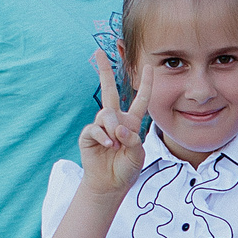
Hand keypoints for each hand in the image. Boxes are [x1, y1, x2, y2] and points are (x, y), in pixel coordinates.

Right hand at [78, 52, 151, 195]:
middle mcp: (115, 120)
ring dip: (112, 129)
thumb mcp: (137, 154)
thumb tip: (117, 128)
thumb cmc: (126, 169)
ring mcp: (101, 126)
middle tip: (98, 52)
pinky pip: (96, 128)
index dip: (146, 83)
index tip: (149, 66)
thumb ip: (132, 139)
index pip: (141, 100)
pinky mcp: (89, 134)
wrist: (110, 184)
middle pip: (109, 91)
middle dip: (104, 71)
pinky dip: (103, 137)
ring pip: (106, 114)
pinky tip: (108, 146)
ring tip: (115, 146)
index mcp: (131, 122)